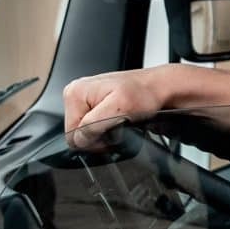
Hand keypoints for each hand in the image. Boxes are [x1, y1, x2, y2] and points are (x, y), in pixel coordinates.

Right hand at [62, 66, 180, 146]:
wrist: (158, 88)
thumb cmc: (144, 92)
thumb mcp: (119, 109)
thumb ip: (94, 124)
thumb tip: (79, 139)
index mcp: (75, 93)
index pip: (71, 135)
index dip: (92, 141)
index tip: (111, 132)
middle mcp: (76, 94)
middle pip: (77, 134)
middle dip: (97, 137)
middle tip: (117, 126)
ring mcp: (84, 100)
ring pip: (86, 133)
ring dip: (103, 133)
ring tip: (119, 121)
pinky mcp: (93, 105)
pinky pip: (93, 127)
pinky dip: (106, 129)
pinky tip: (117, 121)